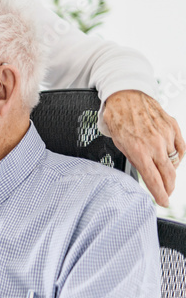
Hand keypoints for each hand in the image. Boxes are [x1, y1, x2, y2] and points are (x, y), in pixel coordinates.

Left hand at [103, 90, 183, 206]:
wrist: (125, 96)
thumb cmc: (118, 119)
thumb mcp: (119, 144)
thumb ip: (134, 159)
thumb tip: (145, 172)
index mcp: (139, 150)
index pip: (154, 180)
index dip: (160, 194)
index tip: (163, 202)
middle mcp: (155, 144)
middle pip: (169, 175)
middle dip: (169, 188)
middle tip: (167, 193)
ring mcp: (166, 135)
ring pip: (175, 162)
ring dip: (171, 171)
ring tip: (165, 174)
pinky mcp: (174, 127)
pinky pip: (181, 149)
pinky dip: (178, 157)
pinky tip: (172, 161)